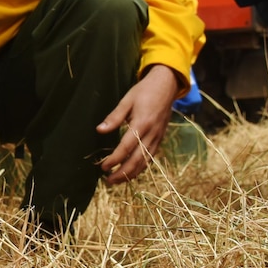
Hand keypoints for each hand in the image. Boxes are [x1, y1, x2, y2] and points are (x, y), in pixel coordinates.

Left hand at [95, 65, 180, 186]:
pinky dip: (141, 167)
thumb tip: (100, 130)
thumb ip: (114, 117)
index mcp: (141, 123)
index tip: (103, 167)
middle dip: (122, 173)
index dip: (114, 159)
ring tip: (118, 181)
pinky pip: (151, 157)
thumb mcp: (127, 100)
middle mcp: (151, 134)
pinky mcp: (160, 139)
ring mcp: (157, 137)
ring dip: (131, 173)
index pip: (126, 147)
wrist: (167, 86)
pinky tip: (132, 172)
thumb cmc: (144, 91)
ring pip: (145, 162)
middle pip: (137, 160)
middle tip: (108, 181)